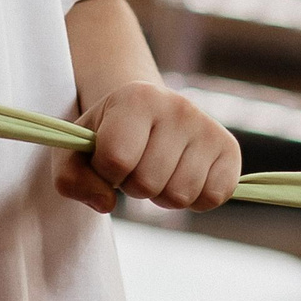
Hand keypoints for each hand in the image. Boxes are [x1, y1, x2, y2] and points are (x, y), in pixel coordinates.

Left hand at [56, 81, 241, 213]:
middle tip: (136, 165)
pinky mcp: (229, 149)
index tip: (107, 159)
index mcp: (137, 97)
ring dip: (162, 195)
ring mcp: (207, 127)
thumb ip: (71, 178)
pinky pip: (212, 198)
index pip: (116, 159)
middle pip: (148, 182)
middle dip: (134, 185)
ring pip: (180, 195)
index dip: (105, 172)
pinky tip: (182, 176)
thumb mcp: (75, 151)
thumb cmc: (106, 136)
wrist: (145, 113)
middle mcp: (178, 106)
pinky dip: (193, 200)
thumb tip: (106, 202)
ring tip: (158, 170)